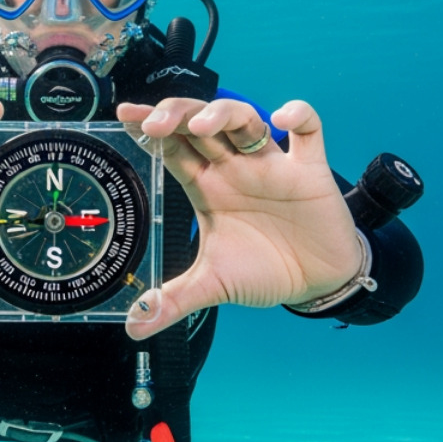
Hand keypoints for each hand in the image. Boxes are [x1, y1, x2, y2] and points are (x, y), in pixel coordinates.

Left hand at [118, 97, 359, 339]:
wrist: (317, 282)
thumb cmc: (265, 270)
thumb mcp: (213, 285)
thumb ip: (174, 300)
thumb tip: (135, 327)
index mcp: (206, 186)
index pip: (171, 147)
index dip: (148, 128)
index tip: (125, 116)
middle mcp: (234, 168)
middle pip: (200, 123)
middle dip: (176, 114)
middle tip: (154, 123)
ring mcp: (270, 164)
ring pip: (244, 119)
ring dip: (222, 114)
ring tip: (201, 127)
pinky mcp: (308, 169)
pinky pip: (308, 129)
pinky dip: (299, 115)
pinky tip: (283, 119)